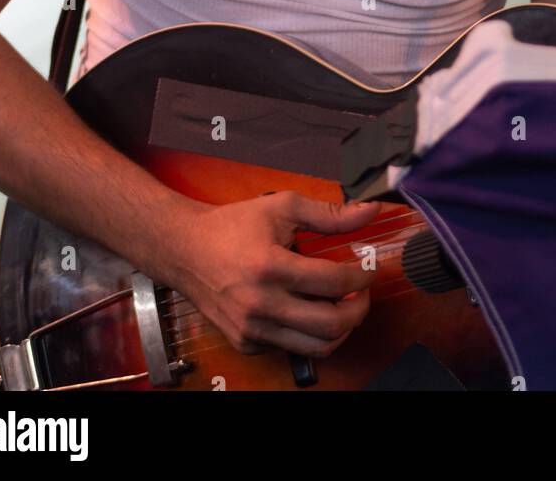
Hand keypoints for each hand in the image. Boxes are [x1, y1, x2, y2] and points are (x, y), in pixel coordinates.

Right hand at [166, 191, 381, 357]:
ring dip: (341, 329)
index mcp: (271, 267)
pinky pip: (291, 348)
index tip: (369, 269)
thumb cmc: (233, 225)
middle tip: (363, 293)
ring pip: (317, 348)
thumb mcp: (282, 207)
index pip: (335, 282)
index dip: (363, 276)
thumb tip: (369, 212)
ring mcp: (252, 329)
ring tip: (344, 306)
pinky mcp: (246, 343)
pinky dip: (309, 334)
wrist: (185, 250)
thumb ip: (329, 214)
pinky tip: (310, 310)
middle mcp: (261, 305)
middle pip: (332, 325)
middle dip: (360, 309)